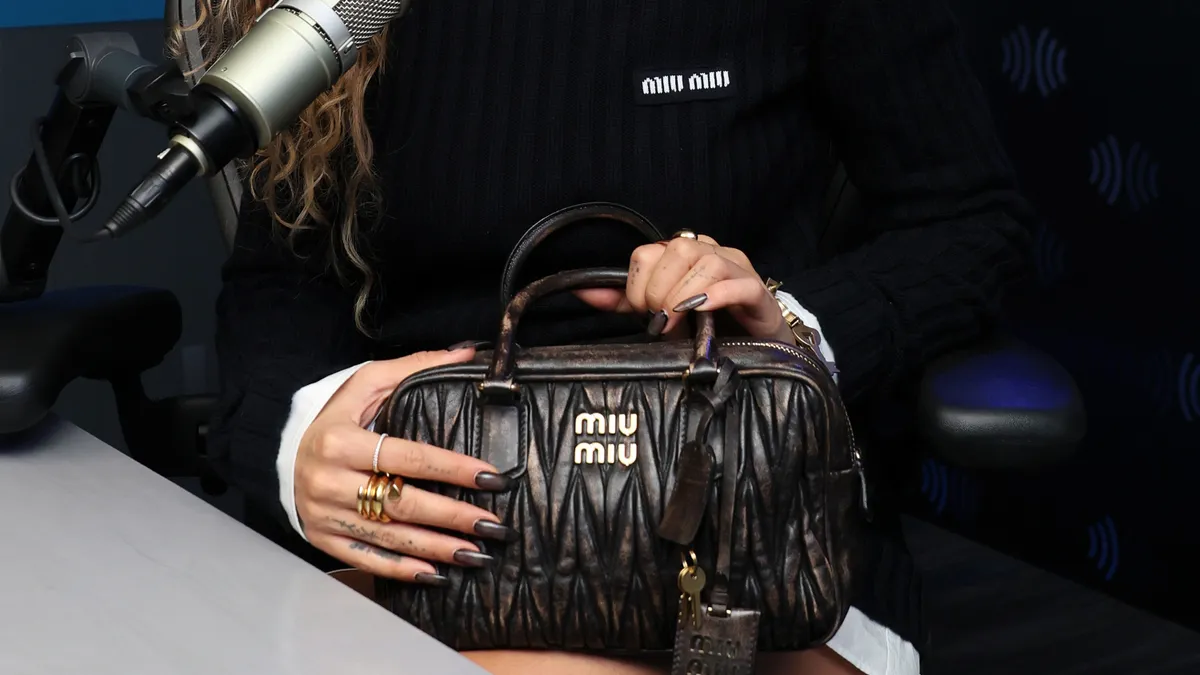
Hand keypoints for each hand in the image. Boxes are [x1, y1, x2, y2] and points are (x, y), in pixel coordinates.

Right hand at [295, 346, 517, 586]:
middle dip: (454, 516)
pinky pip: (368, 560)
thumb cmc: (335, 418)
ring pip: (390, 537)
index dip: (453, 469)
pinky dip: (402, 570)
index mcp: (342, 441)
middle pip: (403, 503)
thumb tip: (468, 353)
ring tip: (476, 553)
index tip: (492, 477)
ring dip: (437, 549)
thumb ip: (415, 368)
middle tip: (493, 524)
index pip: (409, 458)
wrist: (281, 454)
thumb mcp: (365, 384)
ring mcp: (326, 515)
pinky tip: (436, 575)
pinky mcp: (324, 539)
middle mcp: (330, 481)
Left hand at [576, 234, 792, 341]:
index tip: (643, 312)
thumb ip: (623, 302)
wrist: (754, 348)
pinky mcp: (758, 292)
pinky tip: (702, 309)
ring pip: (707, 262)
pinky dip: (717, 294)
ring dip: (684, 294)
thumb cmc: (706, 327)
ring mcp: (738, 269)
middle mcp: (711, 252)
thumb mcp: (659, 314)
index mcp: (684, 254)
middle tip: (661, 321)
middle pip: (677, 251)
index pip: (649, 251)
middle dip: (660, 290)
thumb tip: (581, 291)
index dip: (639, 284)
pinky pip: (739, 283)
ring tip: (680, 320)